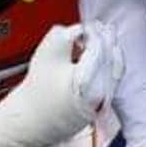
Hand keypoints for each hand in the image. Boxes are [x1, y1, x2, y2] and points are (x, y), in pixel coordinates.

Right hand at [17, 24, 121, 141]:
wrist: (30, 120)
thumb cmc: (37, 91)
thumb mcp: (45, 54)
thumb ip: (63, 34)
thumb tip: (81, 29)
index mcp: (85, 80)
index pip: (99, 47)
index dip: (93, 31)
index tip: (85, 26)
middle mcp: (98, 94)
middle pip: (111, 58)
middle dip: (106, 39)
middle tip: (98, 27)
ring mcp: (101, 104)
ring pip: (114, 71)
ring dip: (110, 52)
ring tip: (102, 39)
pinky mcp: (100, 109)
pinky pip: (111, 83)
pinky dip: (108, 67)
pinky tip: (100, 59)